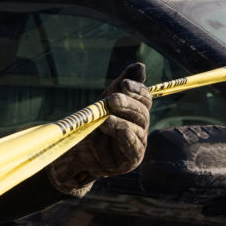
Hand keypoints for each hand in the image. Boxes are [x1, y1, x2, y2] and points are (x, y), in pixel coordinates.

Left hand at [47, 63, 152, 194]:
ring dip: (121, 121)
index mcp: (137, 111)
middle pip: (142, 112)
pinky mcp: (132, 159)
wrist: (81, 153)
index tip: (123, 84)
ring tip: (105, 119)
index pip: (145, 98)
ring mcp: (138, 143)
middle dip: (127, 104)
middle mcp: (141, 126)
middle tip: (112, 100)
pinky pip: (134, 147)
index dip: (137, 90)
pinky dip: (128, 138)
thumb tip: (141, 66)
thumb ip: (122, 85)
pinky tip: (122, 131)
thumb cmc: (96, 125)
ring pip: (137, 129)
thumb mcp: (106, 102)